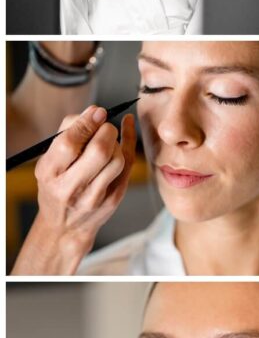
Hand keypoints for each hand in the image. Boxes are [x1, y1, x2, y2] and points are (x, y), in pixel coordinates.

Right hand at [12, 105, 136, 274]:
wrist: (66, 226)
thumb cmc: (56, 186)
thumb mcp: (49, 163)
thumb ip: (66, 135)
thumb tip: (93, 112)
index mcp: (49, 173)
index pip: (69, 143)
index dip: (86, 123)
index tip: (97, 111)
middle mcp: (70, 187)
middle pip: (98, 151)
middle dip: (107, 131)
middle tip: (105, 125)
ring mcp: (94, 196)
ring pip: (118, 159)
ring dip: (117, 141)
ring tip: (108, 138)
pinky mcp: (113, 199)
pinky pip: (128, 167)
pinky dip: (129, 144)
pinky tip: (128, 129)